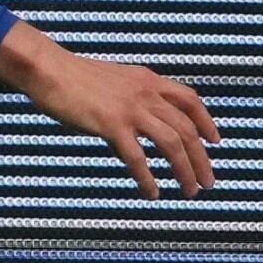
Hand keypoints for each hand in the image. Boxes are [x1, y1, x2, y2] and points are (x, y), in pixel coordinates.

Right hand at [0, 24, 218, 199]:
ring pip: (172, 143)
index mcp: (146, 79)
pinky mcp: (112, 124)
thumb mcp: (111, 81)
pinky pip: (138, 158)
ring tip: (189, 191)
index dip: (206, 121)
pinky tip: (151, 192)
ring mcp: (130, 108)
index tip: (215, 141)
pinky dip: (147, 178)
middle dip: (201, 158)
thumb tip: (135, 129)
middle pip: (187, 128)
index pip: (189, 99)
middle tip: (207, 182)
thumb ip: (129, 100)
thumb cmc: (71, 76)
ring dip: (185, 170)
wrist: (47, 69)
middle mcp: (145, 92)